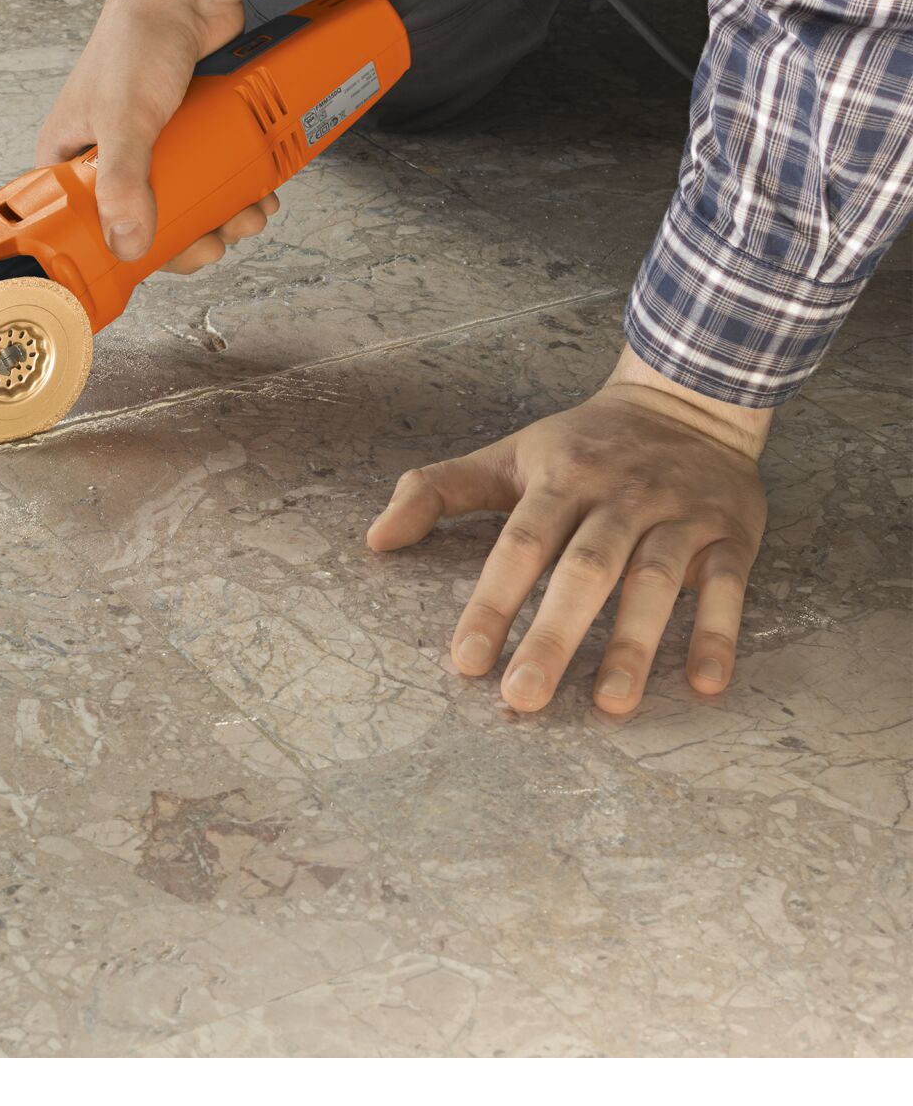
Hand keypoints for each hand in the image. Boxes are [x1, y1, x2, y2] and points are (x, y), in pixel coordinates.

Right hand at [36, 0, 280, 270]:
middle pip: (143, 221)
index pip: (85, 227)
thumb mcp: (124, 120)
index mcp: (69, 157)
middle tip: (214, 243)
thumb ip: (124, 183)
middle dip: (188, 238)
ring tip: (246, 215)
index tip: (157, 265)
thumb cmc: (135, 39)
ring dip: (221, 216)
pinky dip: (235, 187)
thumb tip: (129, 244)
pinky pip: (210, 173)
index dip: (121, 254)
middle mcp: (106, 156)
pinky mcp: (190, 132)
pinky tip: (256, 191)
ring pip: (184, 201)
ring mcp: (151, 145)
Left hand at [366, 344, 770, 714]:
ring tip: (611, 705)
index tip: (466, 661)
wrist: (689, 400)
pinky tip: (704, 684)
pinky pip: (729, 585)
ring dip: (636, 644)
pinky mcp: (731, 534)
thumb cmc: (584, 444)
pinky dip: (719, 632)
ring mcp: (679, 515)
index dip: (492, 602)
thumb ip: (437, 491)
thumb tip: (374, 539)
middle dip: (554, 635)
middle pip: (585, 570)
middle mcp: (620, 496)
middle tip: (524, 697)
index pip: (520, 545)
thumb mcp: (508, 455)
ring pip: (656, 582)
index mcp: (562, 478)